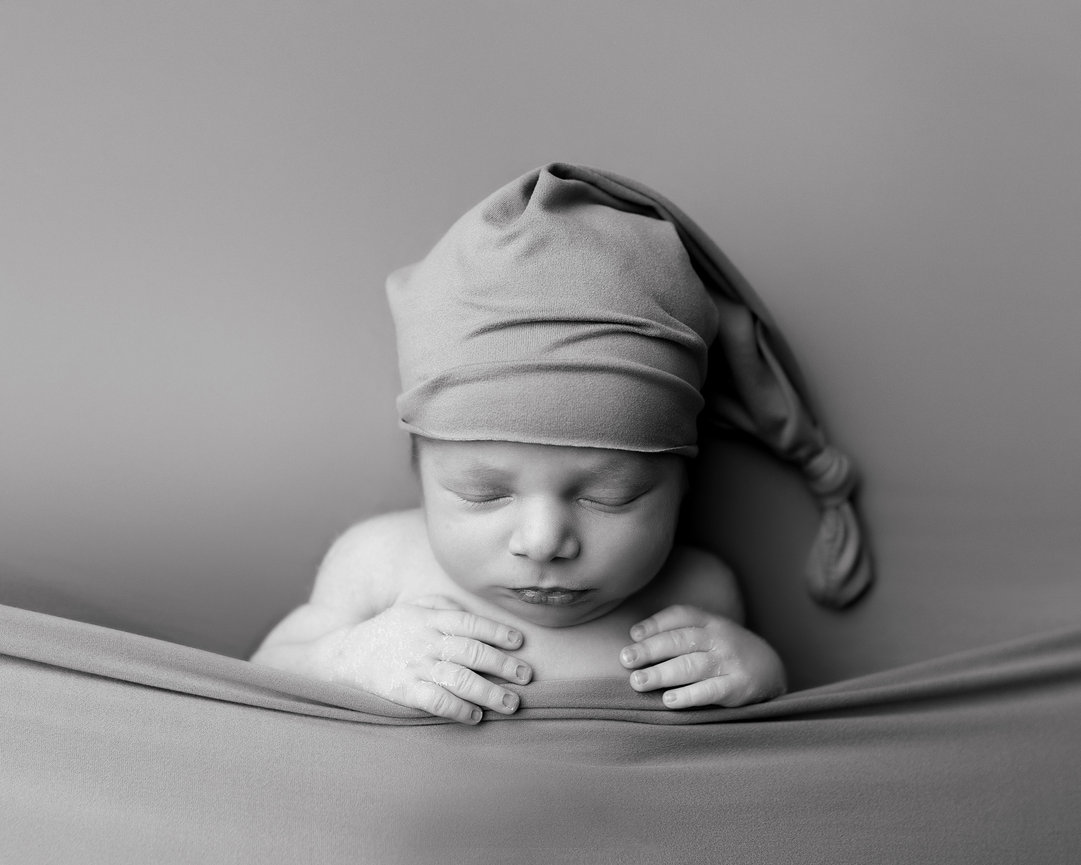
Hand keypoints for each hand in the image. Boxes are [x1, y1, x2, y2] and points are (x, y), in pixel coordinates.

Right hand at [324, 595, 531, 724]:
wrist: (345, 655)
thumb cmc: (388, 630)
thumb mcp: (413, 607)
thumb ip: (443, 606)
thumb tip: (474, 614)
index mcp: (430, 618)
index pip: (471, 623)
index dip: (498, 632)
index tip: (519, 643)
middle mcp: (426, 640)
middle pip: (472, 652)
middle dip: (504, 665)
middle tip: (526, 676)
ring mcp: (415, 666)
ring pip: (460, 679)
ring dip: (490, 692)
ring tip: (511, 703)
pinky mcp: (403, 691)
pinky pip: (436, 701)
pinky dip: (459, 709)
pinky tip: (475, 716)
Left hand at [618, 604, 785, 708]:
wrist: (772, 670)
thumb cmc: (726, 652)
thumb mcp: (710, 633)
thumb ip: (681, 632)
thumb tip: (636, 641)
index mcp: (711, 622)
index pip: (681, 616)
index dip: (656, 623)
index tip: (633, 635)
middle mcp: (720, 638)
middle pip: (680, 641)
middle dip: (650, 650)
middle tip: (626, 659)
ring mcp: (729, 662)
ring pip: (691, 666)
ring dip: (661, 674)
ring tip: (638, 682)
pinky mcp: (738, 687)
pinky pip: (711, 691)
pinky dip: (689, 696)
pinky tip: (669, 701)